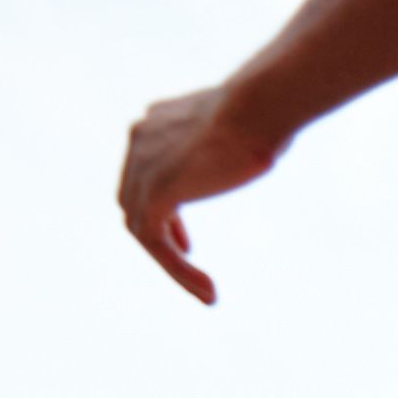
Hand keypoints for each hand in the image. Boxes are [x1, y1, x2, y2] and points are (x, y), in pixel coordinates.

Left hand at [117, 85, 282, 305]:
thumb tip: (256, 145)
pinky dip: (176, 270)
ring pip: (142, 227)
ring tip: (206, 289)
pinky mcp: (153, 193)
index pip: (142, 172)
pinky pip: (154, 242)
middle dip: (157, 232)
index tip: (185, 237)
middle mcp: (140, 139)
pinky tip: (208, 290)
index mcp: (154, 123)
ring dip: (170, 262)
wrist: (258, 107)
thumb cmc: (266, 112)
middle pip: (132, 199)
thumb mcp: (239, 127)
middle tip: (186, 254)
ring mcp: (141, 166)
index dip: (160, 207)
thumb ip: (228, 140)